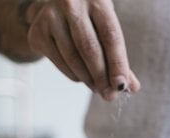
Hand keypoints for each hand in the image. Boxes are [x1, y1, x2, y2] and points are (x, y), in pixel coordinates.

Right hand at [25, 0, 140, 100]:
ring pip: (73, 58)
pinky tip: (82, 76)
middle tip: (110, 95)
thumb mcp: (106, 26)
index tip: (122, 86)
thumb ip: (118, 55)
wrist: (54, 4)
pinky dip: (74, 75)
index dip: (117, 64)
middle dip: (102, 77)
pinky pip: (60, 63)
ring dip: (88, 79)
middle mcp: (71, 4)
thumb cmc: (88, 18)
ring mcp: (50, 17)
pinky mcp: (37, 32)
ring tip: (98, 88)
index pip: (110, 37)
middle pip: (89, 49)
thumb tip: (132, 87)